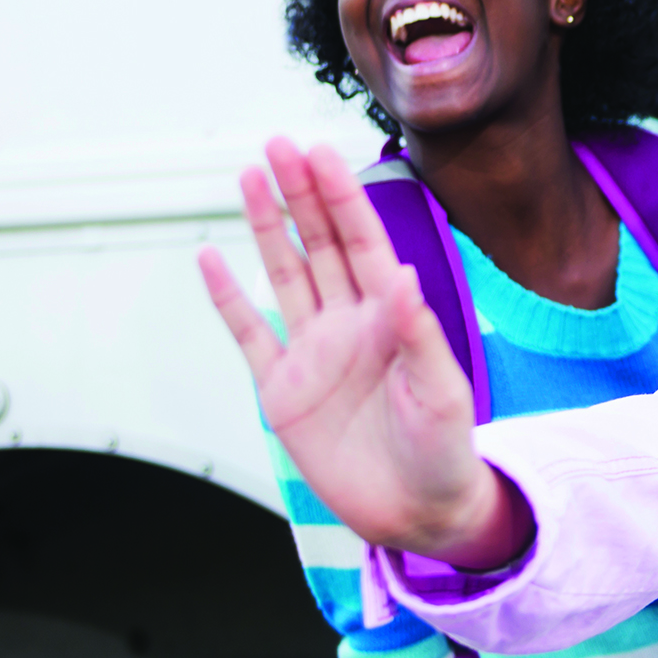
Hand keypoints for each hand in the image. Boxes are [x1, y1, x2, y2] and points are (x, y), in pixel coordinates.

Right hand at [198, 139, 527, 566]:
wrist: (419, 512)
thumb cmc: (445, 451)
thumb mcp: (440, 390)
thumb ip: (417, 333)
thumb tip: (402, 276)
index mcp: (391, 318)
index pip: (361, 243)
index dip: (341, 197)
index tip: (320, 153)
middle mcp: (349, 325)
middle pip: (318, 245)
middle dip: (299, 194)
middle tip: (277, 145)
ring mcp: (312, 353)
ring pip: (283, 275)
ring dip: (266, 228)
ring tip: (248, 177)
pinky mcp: (282, 391)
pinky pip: (249, 334)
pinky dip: (228, 298)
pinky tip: (212, 258)